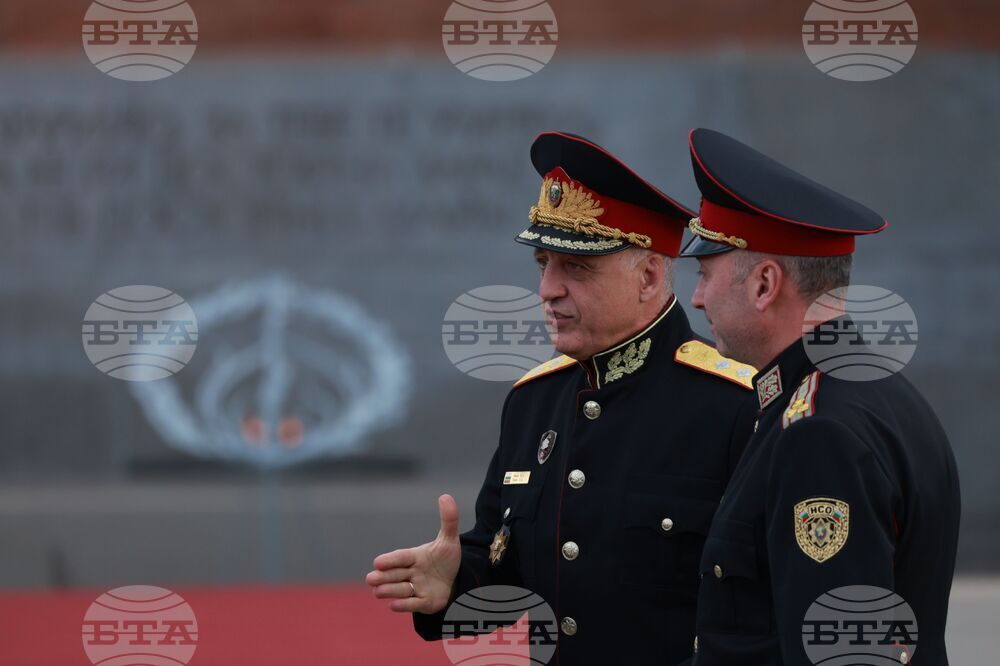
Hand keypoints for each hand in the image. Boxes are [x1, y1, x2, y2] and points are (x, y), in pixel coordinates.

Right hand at [366, 494, 461, 613]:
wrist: (457, 579)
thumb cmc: (446, 558)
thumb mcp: (449, 539)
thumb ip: (448, 519)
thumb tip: (446, 496)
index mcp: (415, 556)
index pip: (400, 557)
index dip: (390, 559)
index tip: (378, 562)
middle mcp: (412, 573)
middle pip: (394, 575)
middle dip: (383, 577)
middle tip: (371, 578)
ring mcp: (416, 589)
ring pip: (399, 590)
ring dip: (390, 590)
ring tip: (378, 591)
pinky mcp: (423, 603)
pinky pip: (411, 605)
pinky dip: (402, 605)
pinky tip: (393, 605)